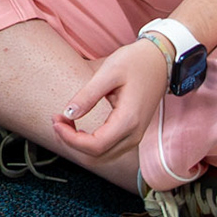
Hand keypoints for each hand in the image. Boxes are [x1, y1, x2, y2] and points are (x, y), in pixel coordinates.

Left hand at [53, 37, 170, 163]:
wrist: (160, 61)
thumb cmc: (136, 62)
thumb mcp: (108, 73)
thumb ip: (88, 95)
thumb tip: (67, 113)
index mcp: (129, 120)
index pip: (95, 146)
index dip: (71, 139)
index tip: (56, 121)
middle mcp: (134, 134)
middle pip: (97, 155)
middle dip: (71, 142)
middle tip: (57, 119)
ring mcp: (135, 136)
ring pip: (102, 155)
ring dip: (79, 143)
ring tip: (64, 121)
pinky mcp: (132, 132)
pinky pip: (108, 148)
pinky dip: (89, 142)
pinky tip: (78, 125)